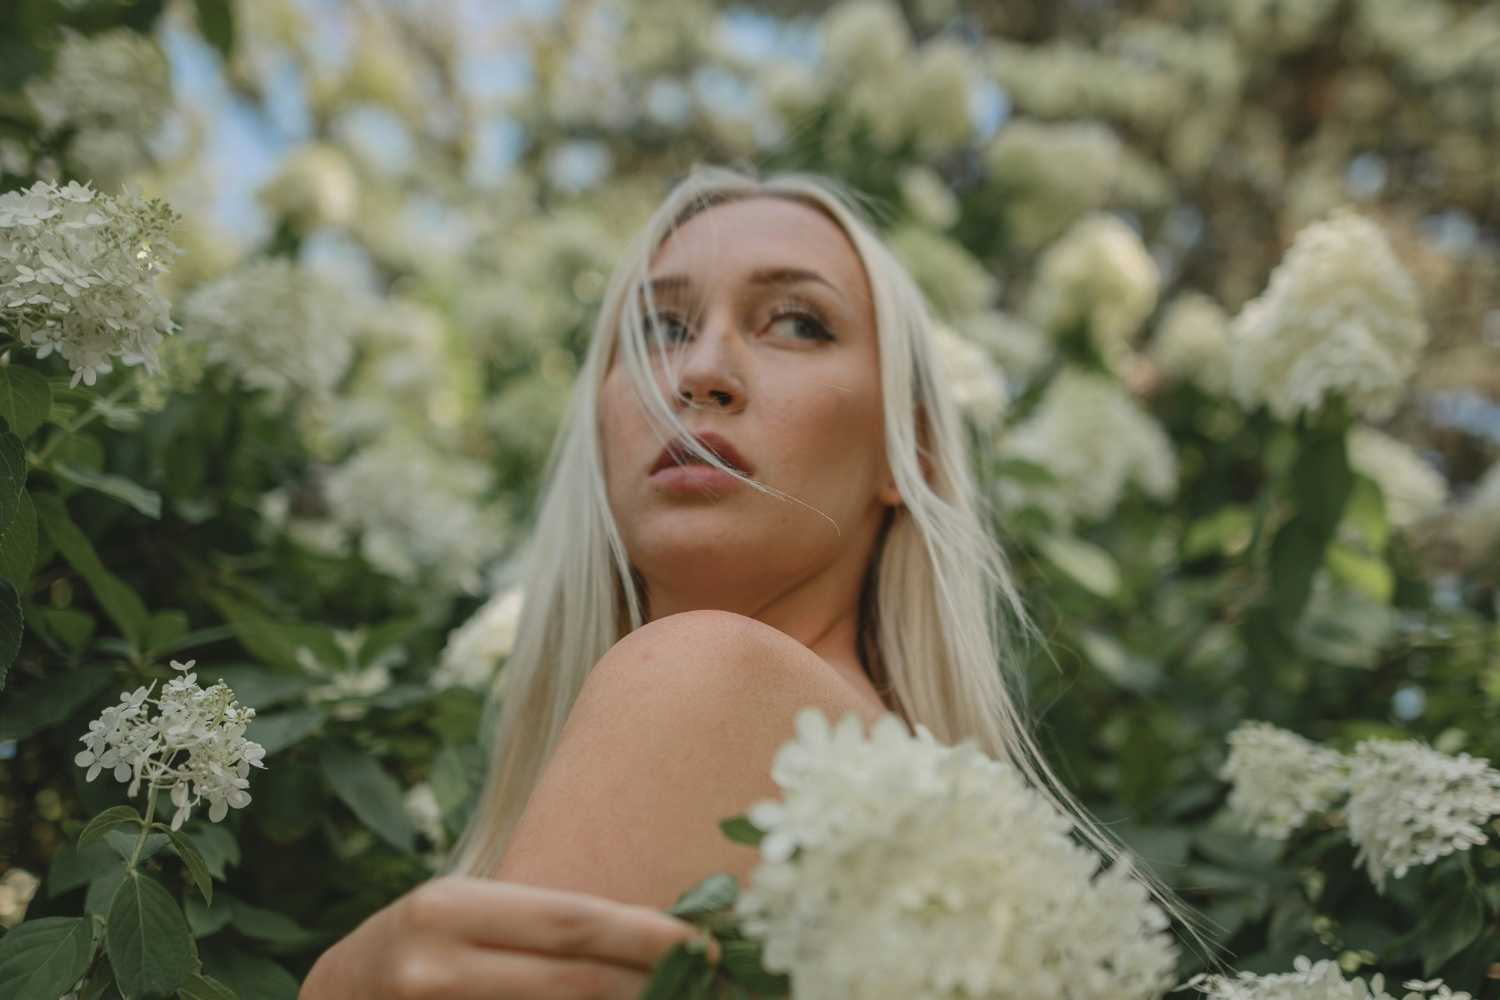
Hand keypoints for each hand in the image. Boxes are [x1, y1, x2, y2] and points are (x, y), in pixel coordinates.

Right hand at [299, 875, 715, 998]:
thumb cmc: (413, 951)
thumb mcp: (462, 918)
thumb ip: (540, 928)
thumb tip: (650, 937)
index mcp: (448, 909)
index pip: (571, 921)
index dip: (645, 935)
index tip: (703, 941)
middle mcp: (435, 966)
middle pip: (573, 981)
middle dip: (649, 984)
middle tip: (709, 982)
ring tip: (678, 998)